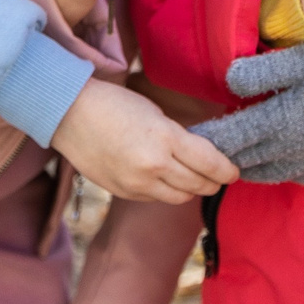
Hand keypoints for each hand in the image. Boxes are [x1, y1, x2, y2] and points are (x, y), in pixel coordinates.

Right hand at [51, 77, 236, 202]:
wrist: (69, 114)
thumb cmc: (114, 104)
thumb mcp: (155, 114)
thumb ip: (178, 138)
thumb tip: (201, 156)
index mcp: (165, 139)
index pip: (210, 164)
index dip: (227, 170)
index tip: (234, 171)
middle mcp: (153, 166)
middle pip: (198, 185)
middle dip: (212, 181)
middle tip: (217, 175)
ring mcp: (136, 183)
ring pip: (179, 198)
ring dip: (191, 189)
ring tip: (193, 177)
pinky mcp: (122, 193)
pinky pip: (155, 199)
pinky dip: (165, 191)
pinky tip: (163, 177)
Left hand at [191, 30, 303, 185]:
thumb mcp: (301, 60)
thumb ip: (260, 72)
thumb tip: (227, 82)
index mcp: (277, 121)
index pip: (229, 138)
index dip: (206, 138)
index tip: (187, 138)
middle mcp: (288, 150)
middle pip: (242, 159)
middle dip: (219, 155)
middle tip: (198, 151)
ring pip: (262, 172)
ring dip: (244, 164)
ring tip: (229, 158)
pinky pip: (288, 175)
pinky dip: (272, 169)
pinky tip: (269, 161)